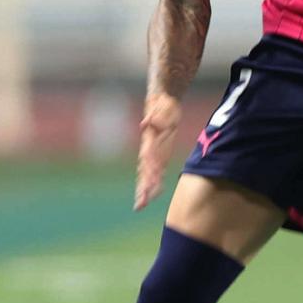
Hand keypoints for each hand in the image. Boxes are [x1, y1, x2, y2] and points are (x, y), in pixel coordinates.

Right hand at [134, 93, 184, 211]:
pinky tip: (156, 192)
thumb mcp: (160, 108)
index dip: (145, 177)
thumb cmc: (162, 104)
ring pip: (148, 175)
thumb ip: (154, 116)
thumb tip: (145, 123)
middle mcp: (149, 150)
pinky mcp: (159, 151)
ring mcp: (153, 151)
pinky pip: (157, 170)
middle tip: (139, 204)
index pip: (146, 163)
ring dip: (146, 189)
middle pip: (144, 173)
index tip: (144, 190)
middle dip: (142, 189)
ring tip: (141, 204)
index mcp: (149, 142)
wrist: (163, 98)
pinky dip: (155, 182)